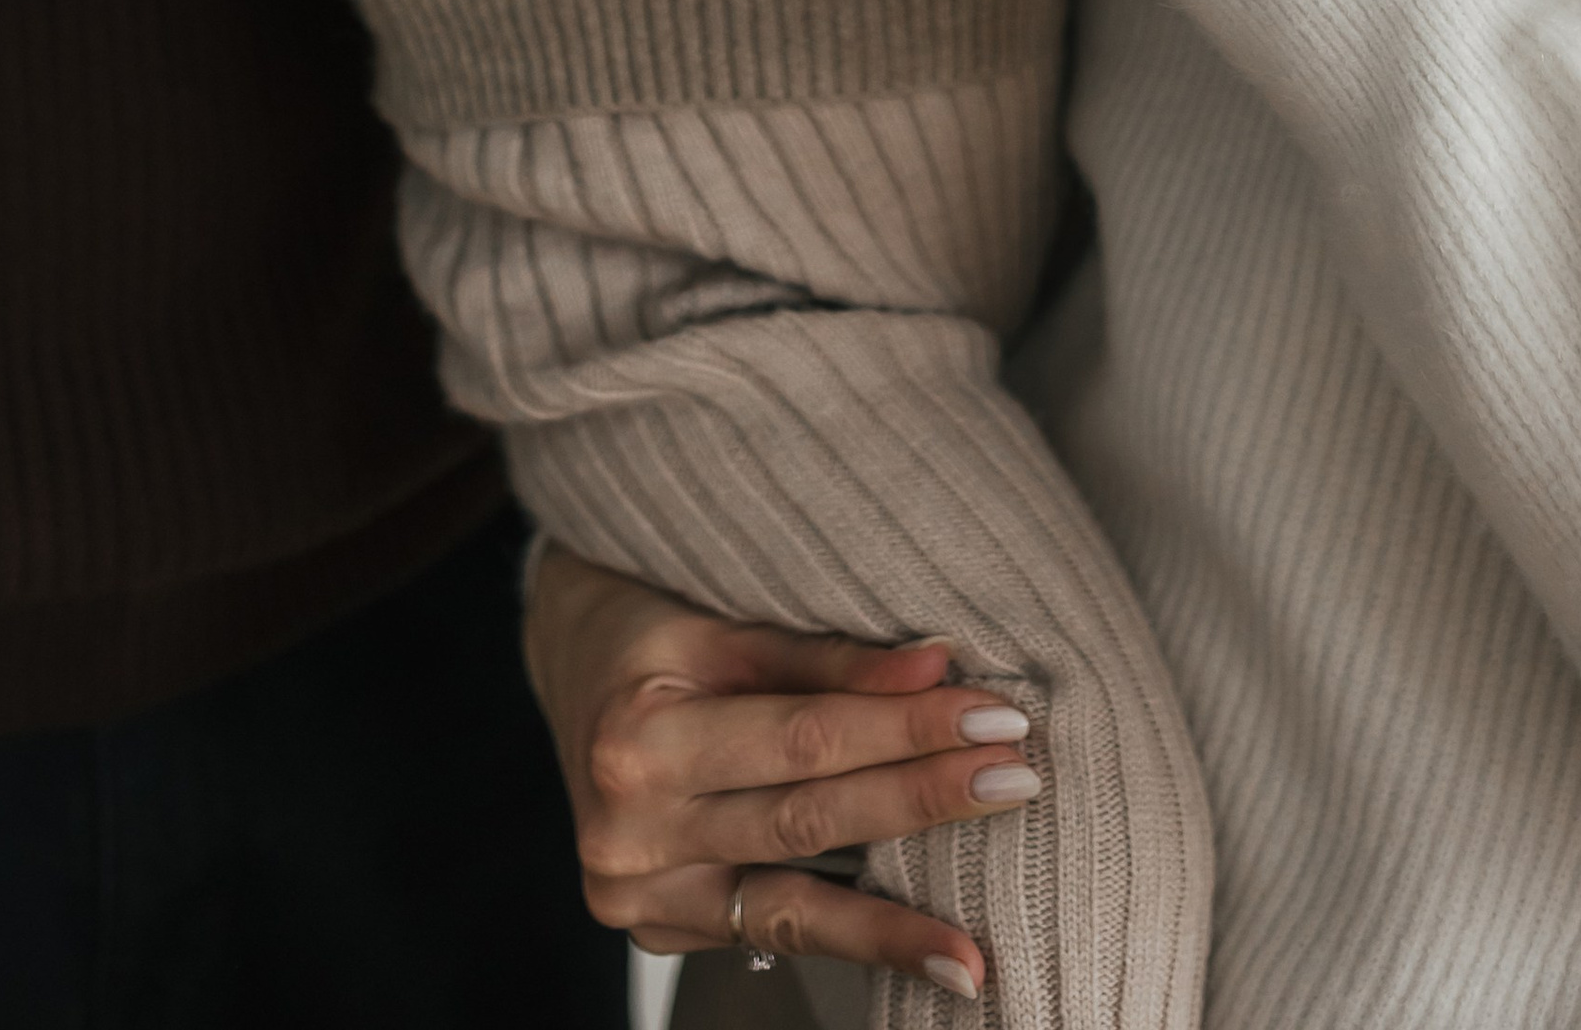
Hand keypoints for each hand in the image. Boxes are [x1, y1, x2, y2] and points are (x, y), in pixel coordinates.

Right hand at [526, 548, 1024, 999]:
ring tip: (981, 936)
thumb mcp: (721, 619)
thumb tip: (938, 666)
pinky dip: (854, 943)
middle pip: (807, 817)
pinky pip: (771, 933)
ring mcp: (639, 892)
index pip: (804, 736)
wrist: (564, 658)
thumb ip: (824, 655)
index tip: (992, 714)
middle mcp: (629, 828)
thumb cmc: (647, 622)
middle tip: (1016, 780)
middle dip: (922, 800)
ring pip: (793, 902)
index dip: (904, 728)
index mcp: (640, 734)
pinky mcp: (657, 929)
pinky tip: (930, 959)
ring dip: (899, 912)